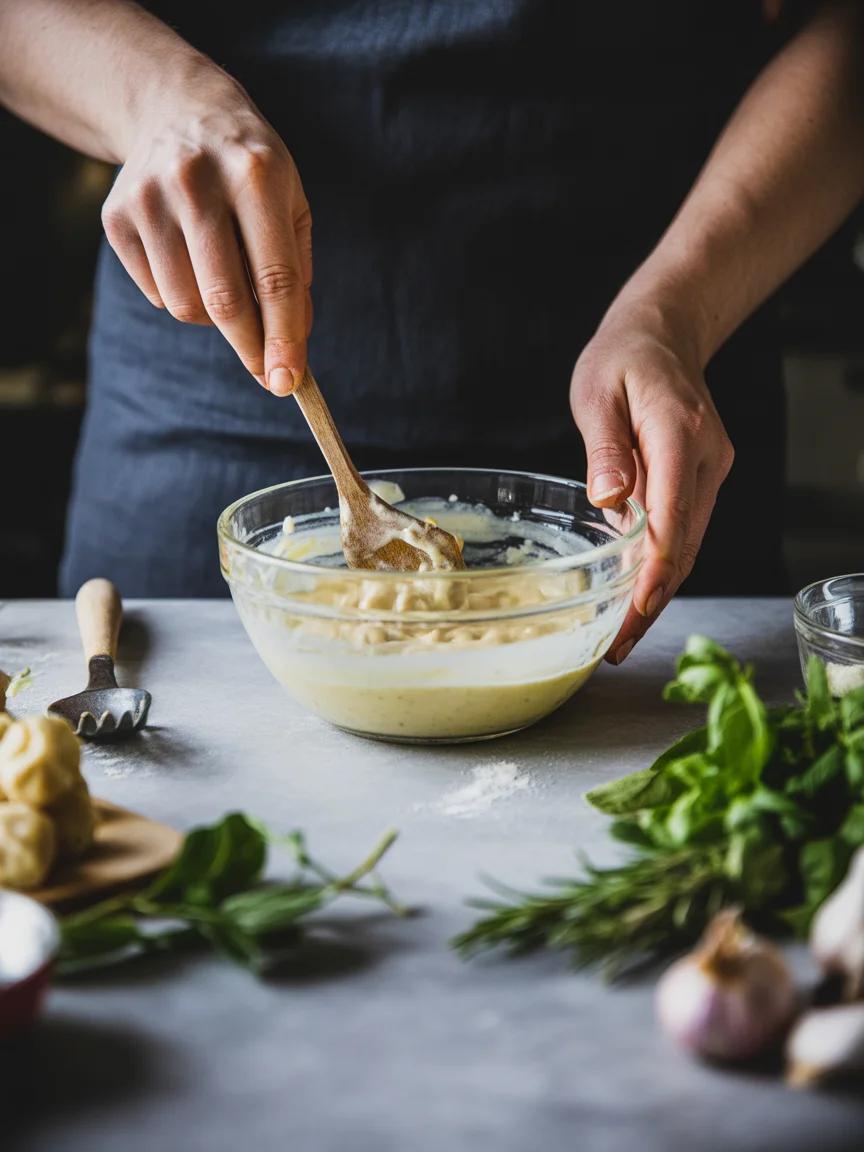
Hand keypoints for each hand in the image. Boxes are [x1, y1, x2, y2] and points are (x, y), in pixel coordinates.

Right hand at [101, 68, 310, 395]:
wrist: (179, 109)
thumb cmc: (250, 170)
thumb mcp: (290, 203)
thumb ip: (296, 272)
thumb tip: (291, 347)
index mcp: (255, 175)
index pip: (274, 277)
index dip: (283, 337)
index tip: (288, 381)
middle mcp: (197, 180)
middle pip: (224, 299)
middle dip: (250, 348)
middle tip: (264, 371)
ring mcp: (149, 197)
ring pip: (187, 306)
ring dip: (214, 318)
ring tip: (226, 283)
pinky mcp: (117, 216)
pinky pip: (158, 294)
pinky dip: (183, 296)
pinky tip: (191, 260)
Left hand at [570, 300, 733, 663]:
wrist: (663, 333)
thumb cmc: (622, 358)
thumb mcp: (597, 391)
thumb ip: (604, 447)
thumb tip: (610, 501)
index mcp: (680, 434)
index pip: (673, 517)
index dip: (655, 573)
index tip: (633, 613)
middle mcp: (706, 458)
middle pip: (686, 544)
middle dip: (653, 600)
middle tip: (618, 646)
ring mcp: (710, 470)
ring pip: (690, 544)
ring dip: (659, 591)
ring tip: (623, 636)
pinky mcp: (703, 478)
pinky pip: (686, 530)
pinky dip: (664, 567)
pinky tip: (637, 596)